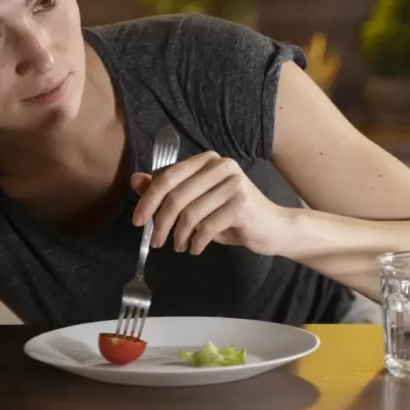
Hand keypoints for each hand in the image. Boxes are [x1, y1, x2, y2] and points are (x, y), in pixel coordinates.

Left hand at [130, 151, 292, 256]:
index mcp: (207, 160)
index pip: (167, 176)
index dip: (148, 199)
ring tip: (179, 247)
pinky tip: (196, 248)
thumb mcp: (197, 201)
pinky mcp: (242, 204)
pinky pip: (207, 226)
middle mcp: (221, 166)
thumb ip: (168, 190)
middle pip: (176, 196)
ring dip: (179, 236)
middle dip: (160, 222)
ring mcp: (233, 183)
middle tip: (155, 241)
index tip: (137, 220)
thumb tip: (135, 180)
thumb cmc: (232, 214)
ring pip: (190, 213)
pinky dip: (196, 242)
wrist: (273, 227)